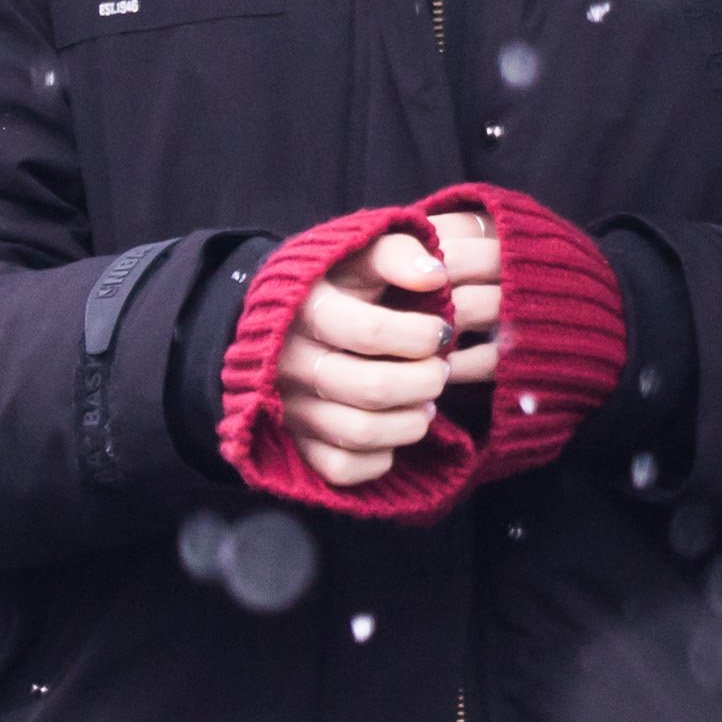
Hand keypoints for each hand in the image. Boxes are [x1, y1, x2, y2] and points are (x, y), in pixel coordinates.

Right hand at [277, 211, 502, 490]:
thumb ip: (396, 254)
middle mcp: (289, 363)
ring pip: (361, 433)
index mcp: (304, 311)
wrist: (280, 322)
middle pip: (372, 388)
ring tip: (425, 401)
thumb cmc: (334, 287)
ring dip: (411, 421)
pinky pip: (343, 468)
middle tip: (439, 369)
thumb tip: (435, 275)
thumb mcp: (357, 255)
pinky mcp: (298, 444)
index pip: (371, 332)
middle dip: (425, 381)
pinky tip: (393, 428)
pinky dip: (380, 457)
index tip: (441, 331)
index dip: (421, 335)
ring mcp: (291, 409)